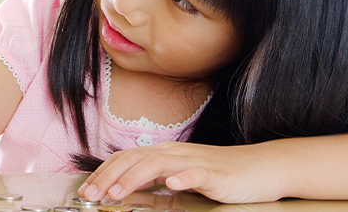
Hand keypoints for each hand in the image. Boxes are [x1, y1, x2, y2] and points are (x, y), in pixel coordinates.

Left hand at [78, 141, 287, 203]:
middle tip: (91, 195)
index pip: (125, 159)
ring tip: (116, 192)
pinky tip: (170, 184)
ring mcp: (194, 161)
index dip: (103, 173)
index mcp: (163, 154)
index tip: (86, 190)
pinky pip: (197, 173)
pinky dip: (182, 177)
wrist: (261, 168)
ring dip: (134, 178)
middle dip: (109, 177)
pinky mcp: (216, 173)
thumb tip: (123, 191)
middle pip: (134, 160)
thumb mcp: (179, 179)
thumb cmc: (219, 175)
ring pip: (158, 164)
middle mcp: (174, 153)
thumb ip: (153, 184)